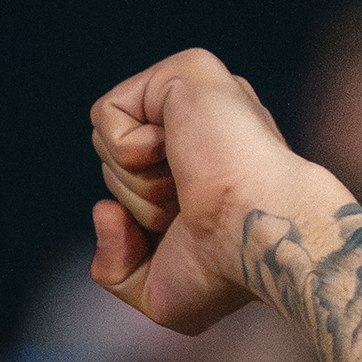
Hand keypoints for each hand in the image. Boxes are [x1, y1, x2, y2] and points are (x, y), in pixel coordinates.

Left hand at [89, 48, 310, 335]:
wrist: (259, 239)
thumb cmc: (225, 272)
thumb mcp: (155, 292)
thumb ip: (114, 267)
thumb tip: (102, 207)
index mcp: (203, 164)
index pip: (129, 190)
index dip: (138, 228)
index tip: (186, 238)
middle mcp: (202, 123)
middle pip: (113, 170)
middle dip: (137, 206)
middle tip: (191, 211)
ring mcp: (197, 93)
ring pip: (105, 145)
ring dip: (136, 185)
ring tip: (191, 185)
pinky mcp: (186, 70)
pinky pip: (106, 115)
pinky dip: (128, 152)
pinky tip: (178, 152)